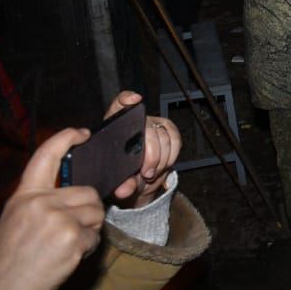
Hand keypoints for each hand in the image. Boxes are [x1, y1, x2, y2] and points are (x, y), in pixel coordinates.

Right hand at [0, 127, 105, 289]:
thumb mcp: (17, 220)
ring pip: (97, 213)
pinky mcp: (72, 238)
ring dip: (89, 230)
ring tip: (65, 246)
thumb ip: (41, 202)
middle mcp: (40, 203)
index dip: (66, 138)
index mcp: (24, 196)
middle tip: (68, 233)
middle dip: (87, 212)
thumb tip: (74, 193)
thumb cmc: (10, 260)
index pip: (46, 156)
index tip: (82, 132)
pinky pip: (97, 237)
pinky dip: (88, 249)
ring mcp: (57, 220)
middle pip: (88, 193)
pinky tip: (67, 259)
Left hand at [103, 92, 179, 207]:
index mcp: (114, 128)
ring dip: (161, 159)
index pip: (119, 105)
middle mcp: (135, 121)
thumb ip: (120, 185)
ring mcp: (153, 123)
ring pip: (164, 136)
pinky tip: (162, 166)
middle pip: (148, 128)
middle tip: (146, 173)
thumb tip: (125, 190)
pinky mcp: (168, 129)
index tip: (135, 100)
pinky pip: (176, 139)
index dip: (127, 99)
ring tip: (152, 173)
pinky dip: (171, 156)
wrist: (137, 181)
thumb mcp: (117, 183)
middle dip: (151, 155)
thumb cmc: (122, 176)